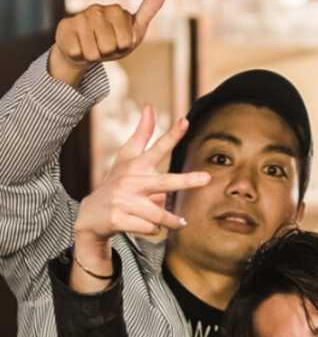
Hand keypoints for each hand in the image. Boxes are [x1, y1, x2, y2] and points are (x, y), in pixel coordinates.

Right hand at [48, 0, 167, 87]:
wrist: (85, 51)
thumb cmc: (114, 42)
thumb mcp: (135, 30)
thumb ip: (149, 10)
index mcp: (117, 10)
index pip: (126, 41)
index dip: (124, 47)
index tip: (120, 41)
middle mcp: (96, 10)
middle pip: (109, 46)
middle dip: (109, 52)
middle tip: (104, 45)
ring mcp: (78, 17)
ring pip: (92, 51)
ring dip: (94, 55)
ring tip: (92, 46)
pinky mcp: (63, 28)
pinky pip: (76, 52)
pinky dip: (79, 55)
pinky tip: (78, 46)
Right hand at [72, 106, 204, 286]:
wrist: (91, 216)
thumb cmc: (116, 183)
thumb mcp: (127, 159)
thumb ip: (141, 135)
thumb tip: (149, 106)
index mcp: (135, 166)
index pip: (156, 148)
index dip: (171, 135)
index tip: (185, 120)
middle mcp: (129, 181)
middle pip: (163, 182)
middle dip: (186, 181)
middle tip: (207, 179)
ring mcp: (123, 201)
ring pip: (160, 214)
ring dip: (171, 220)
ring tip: (179, 222)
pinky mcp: (118, 219)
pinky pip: (151, 228)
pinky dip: (153, 230)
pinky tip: (143, 226)